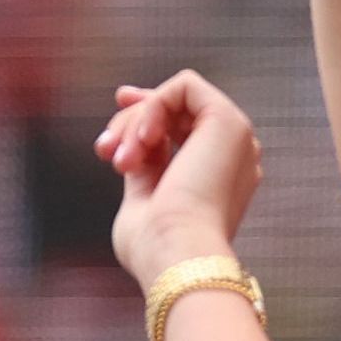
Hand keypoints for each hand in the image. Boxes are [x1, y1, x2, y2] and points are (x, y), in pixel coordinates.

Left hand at [101, 72, 263, 283]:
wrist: (177, 254)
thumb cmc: (155, 247)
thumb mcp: (142, 199)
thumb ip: (144, 165)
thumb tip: (129, 137)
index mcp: (217, 176)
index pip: (183, 129)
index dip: (145, 118)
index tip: (110, 134)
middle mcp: (232, 154)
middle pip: (175, 112)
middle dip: (129, 122)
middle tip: (106, 152)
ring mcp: (235, 136)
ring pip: (175, 98)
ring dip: (134, 124)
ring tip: (122, 161)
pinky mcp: (228, 120)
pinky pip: (184, 86)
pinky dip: (152, 106)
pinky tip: (144, 140)